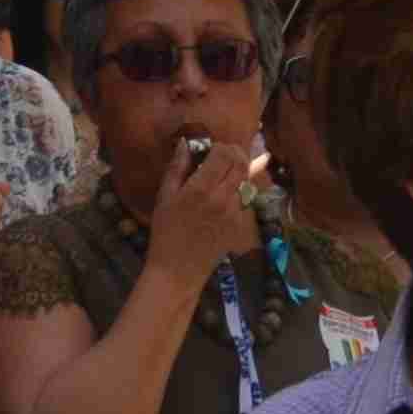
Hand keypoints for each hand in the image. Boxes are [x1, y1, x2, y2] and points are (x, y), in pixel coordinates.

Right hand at [140, 132, 257, 275]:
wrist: (178, 270)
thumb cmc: (165, 232)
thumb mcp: (164, 197)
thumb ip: (177, 167)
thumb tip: (185, 143)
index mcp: (201, 189)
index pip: (225, 154)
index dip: (221, 146)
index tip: (211, 150)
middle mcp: (222, 198)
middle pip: (241, 163)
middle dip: (234, 153)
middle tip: (222, 156)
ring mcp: (234, 212)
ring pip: (247, 180)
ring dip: (239, 171)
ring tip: (224, 174)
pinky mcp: (240, 225)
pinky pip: (246, 199)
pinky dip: (239, 191)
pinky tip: (225, 195)